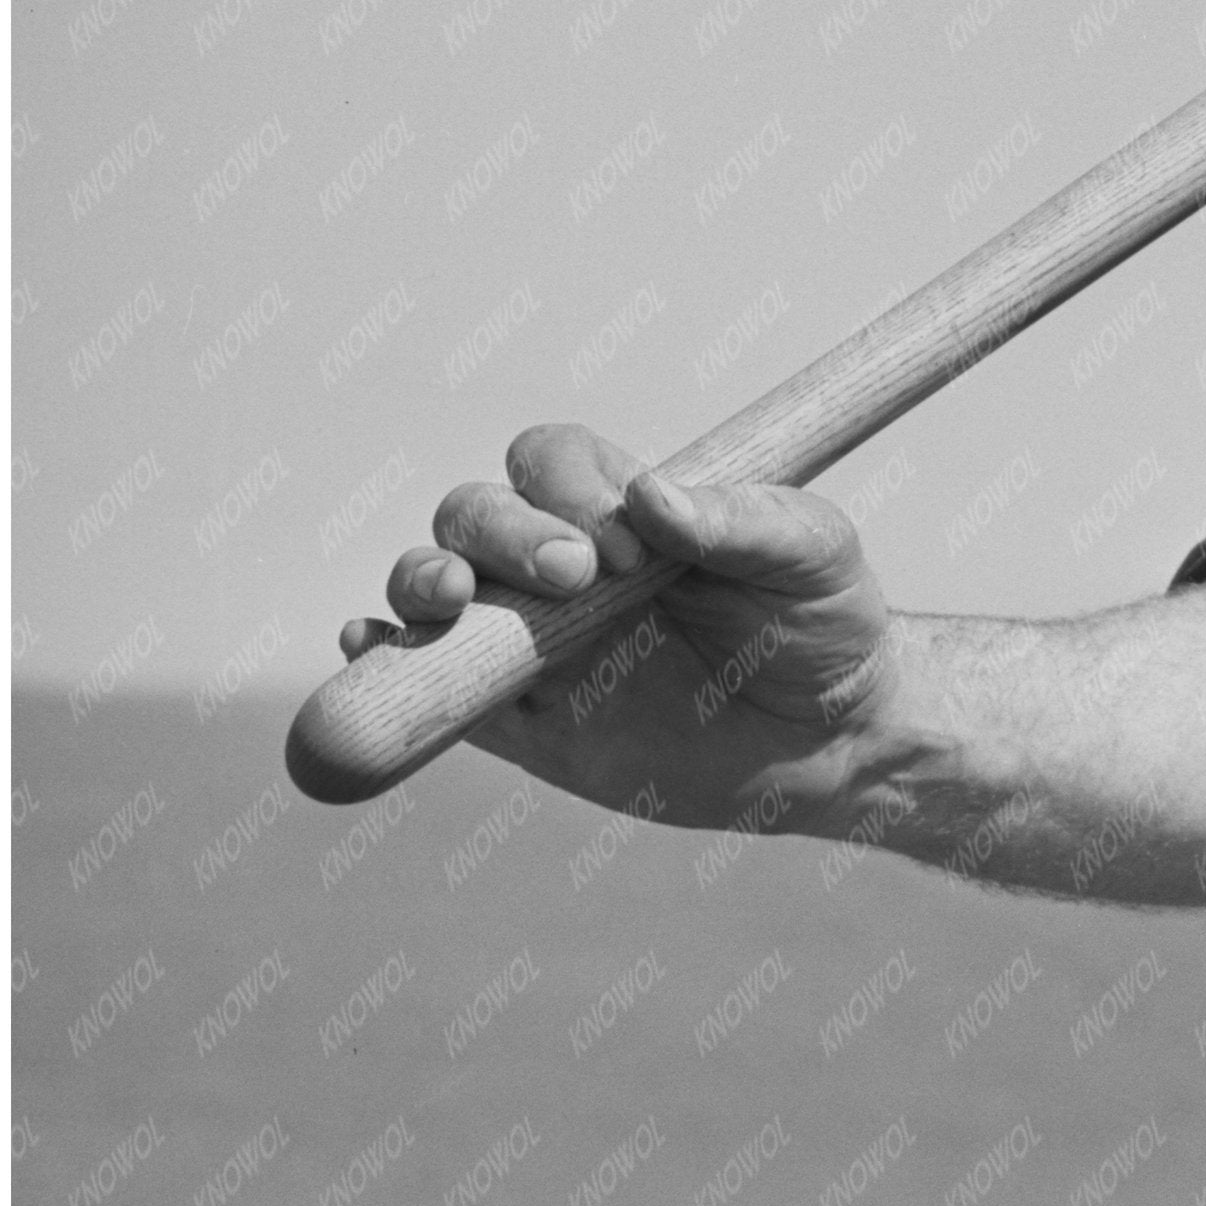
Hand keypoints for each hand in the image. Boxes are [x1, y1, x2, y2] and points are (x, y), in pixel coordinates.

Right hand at [347, 422, 899, 837]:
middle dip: (499, 531)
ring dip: (421, 581)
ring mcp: (532, 641)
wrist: (834, 744)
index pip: (549, 461)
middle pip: (474, 514)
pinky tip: (371, 649)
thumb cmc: (826, 625)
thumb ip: (744, 521)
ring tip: (449, 599)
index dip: (569, 490)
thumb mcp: (815, 556)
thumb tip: (653, 497)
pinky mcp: (521, 723)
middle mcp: (562, 565)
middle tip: (576, 577)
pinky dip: (385, 663)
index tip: (636, 549)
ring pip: (434, 590)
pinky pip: (433, 690)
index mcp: (625, 509)